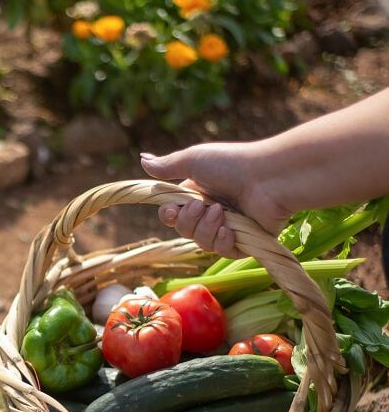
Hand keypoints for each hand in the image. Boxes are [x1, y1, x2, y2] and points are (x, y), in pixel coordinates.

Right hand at [140, 142, 290, 256]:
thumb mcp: (194, 160)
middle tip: (202, 206)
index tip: (171, 210)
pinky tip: (229, 230)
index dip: (168, 216)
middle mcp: (212, 212)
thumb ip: (167, 166)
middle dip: (188, 221)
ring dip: (206, 229)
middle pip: (184, 231)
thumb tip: (142, 159)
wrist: (269, 178)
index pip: (173, 214)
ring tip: (221, 213)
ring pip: (201, 243)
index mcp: (199, 194)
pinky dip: (222, 242)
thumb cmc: (233, 164)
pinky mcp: (244, 242)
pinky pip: (222, 252)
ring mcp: (228, 228)